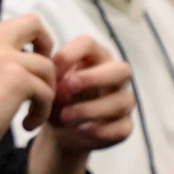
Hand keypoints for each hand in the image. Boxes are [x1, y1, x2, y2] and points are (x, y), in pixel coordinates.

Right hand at [0, 14, 55, 173]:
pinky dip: (43, 111)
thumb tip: (26, 58)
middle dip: (47, 49)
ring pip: (47, 66)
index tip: (30, 66)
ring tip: (31, 113)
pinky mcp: (18, 80)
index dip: (32, 40)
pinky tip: (27, 124)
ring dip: (46, 92)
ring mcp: (4, 58)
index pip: (17, 24)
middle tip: (42, 76)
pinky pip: (47, 91)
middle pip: (34, 24)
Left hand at [48, 35, 133, 152]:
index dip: (69, 54)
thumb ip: (50, 76)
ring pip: (121, 101)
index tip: (51, 70)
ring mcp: (123, 101)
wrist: (61, 128)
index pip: (88, 44)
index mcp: (94, 58)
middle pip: (121, 69)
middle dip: (93, 78)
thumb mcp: (50, 84)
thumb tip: (49, 76)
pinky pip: (122, 128)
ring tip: (65, 116)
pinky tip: (81, 129)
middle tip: (67, 86)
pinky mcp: (124, 126)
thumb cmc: (57, 97)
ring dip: (90, 109)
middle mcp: (115, 76)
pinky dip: (100, 129)